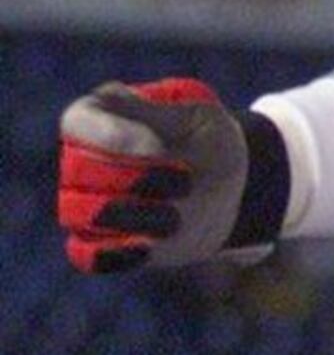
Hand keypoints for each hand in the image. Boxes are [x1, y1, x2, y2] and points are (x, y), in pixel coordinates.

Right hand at [58, 79, 261, 274]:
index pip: (78, 121)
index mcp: (102, 117)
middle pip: (79, 170)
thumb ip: (154, 111)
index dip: (113, 135)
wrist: (234, 188)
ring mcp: (86, 204)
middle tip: (186, 179)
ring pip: (80, 214)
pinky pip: (84, 255)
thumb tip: (108, 98)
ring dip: (134, 217)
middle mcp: (83, 161)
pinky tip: (146, 248)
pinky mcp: (101, 243)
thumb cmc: (210, 142)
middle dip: (135, 177)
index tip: (159, 145)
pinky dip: (110, 254)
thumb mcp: (197, 116)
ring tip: (178, 216)